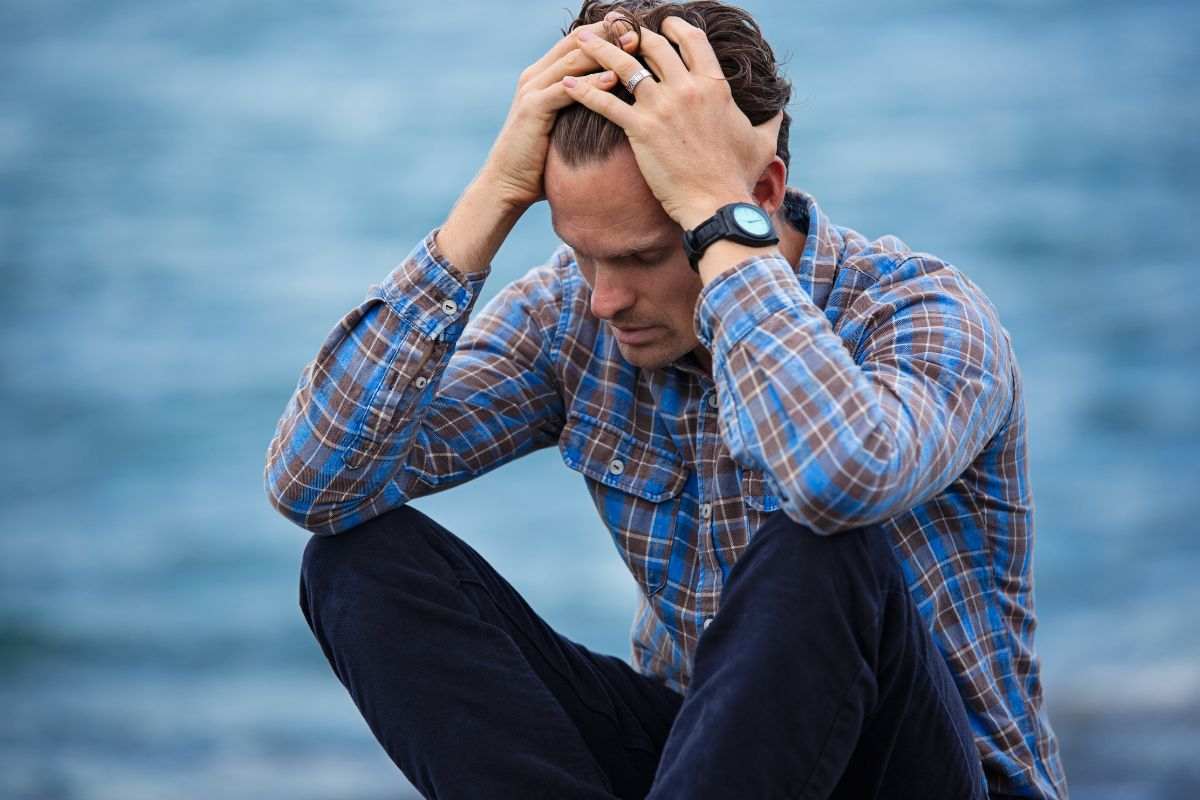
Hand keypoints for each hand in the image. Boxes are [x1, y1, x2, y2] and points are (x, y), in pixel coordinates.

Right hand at [482, 21, 637, 211]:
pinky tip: (614, 78)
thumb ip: (581, 109)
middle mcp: (535, 76)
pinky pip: (566, 90)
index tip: (636, 29)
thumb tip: (615, 107)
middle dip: (608, 34)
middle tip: (638, 28)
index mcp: (543, 76)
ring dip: (605, 52)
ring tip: (633, 46)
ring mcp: (532, 90)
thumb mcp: (563, 128)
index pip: (577, 42)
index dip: (606, 32)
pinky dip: (591, 82)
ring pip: (572, 60)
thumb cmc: (540, 162)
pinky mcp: (532, 108)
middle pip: (576, 42)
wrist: (507, 184)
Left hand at [563, 17, 782, 228]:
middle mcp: (687, 88)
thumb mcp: (762, 142)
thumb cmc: (738, 177)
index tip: (660, 24)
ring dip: (599, 49)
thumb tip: (779, 110)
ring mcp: (662, 107)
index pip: (691, 40)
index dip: (673, 27)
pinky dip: (583, 91)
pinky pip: (605, 102)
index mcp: (714, 85)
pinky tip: (566, 85)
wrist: (717, 204)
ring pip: (624, 66)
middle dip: (632, 33)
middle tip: (615, 29)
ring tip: (580, 40)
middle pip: (654, 46)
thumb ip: (770, 120)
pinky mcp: (640, 129)